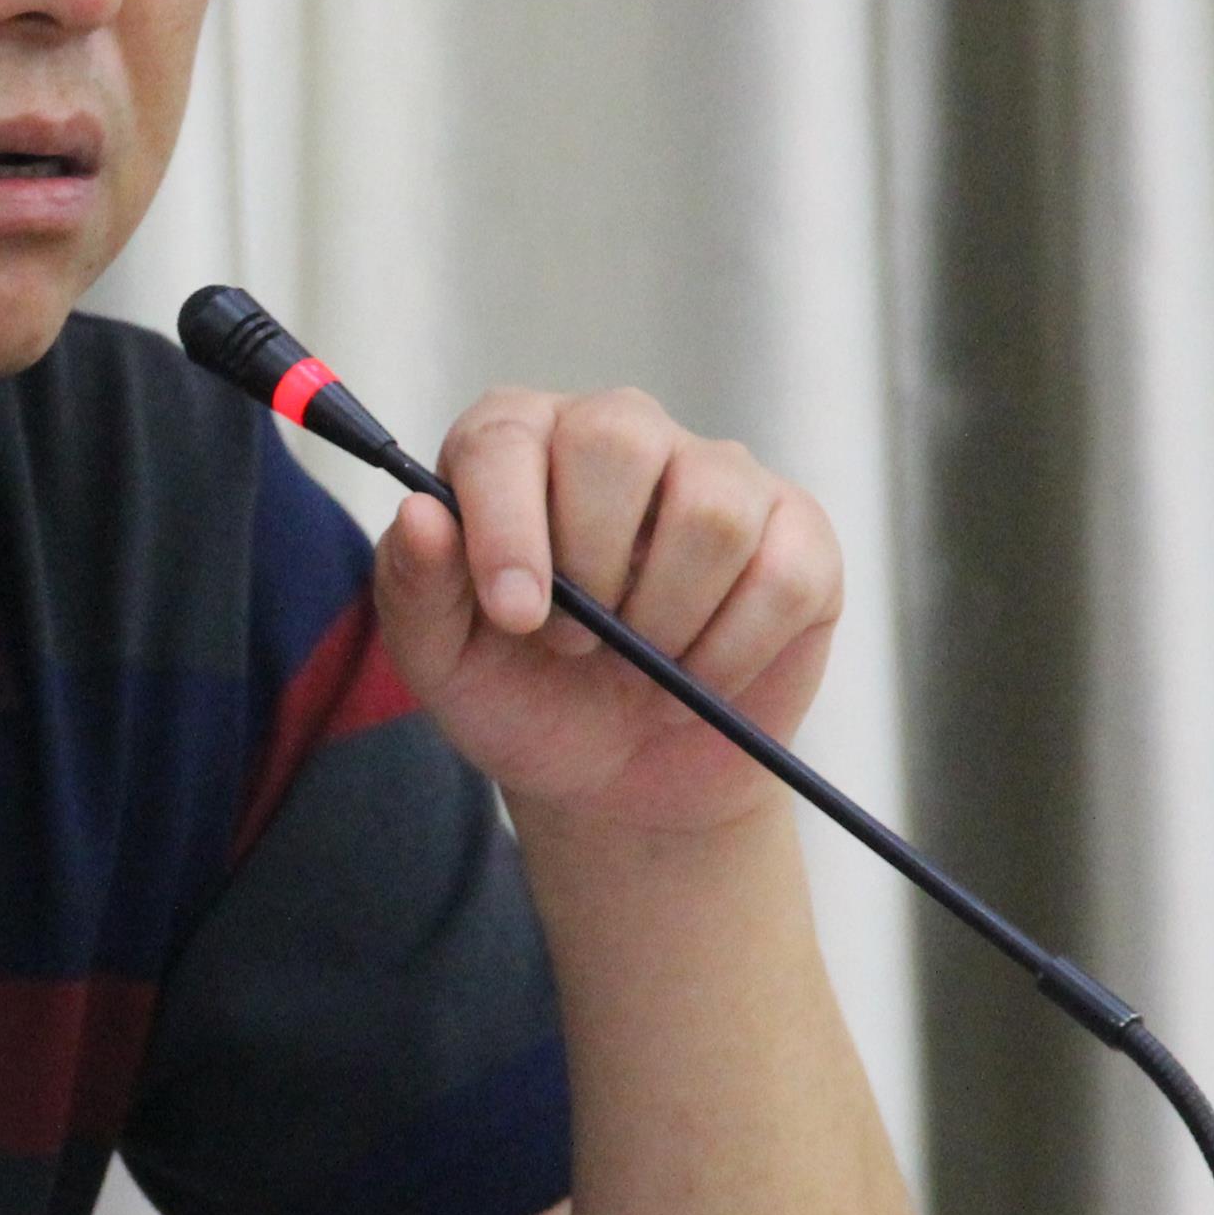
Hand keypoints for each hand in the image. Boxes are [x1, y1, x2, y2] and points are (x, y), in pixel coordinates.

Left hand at [371, 388, 838, 833]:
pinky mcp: (796, 532)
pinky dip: (733, 652)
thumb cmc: (521, 698)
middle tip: (576, 647)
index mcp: (516, 444)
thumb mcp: (442, 663)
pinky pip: (784, 573)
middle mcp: (619, 433)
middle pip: (619, 438)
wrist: (619, 780)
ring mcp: (718, 474)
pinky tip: (697, 678)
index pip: (507, 436)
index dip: (509, 524)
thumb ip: (416, 587)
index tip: (515, 616)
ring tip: (637, 667)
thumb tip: (422, 512)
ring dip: (666, 623)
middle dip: (594, 567)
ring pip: (711, 512)